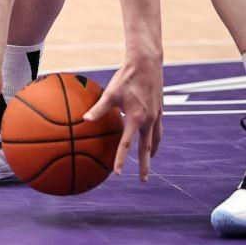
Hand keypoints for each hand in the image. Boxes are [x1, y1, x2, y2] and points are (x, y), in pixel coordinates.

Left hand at [84, 56, 162, 181]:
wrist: (147, 64)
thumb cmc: (126, 78)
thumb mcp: (110, 93)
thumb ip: (99, 108)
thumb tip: (84, 120)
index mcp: (137, 119)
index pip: (127, 145)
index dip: (121, 160)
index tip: (117, 173)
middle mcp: (150, 120)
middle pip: (147, 148)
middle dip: (144, 165)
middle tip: (143, 180)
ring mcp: (157, 116)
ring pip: (156, 140)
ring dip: (152, 152)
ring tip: (149, 161)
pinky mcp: (160, 110)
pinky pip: (160, 129)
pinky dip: (156, 138)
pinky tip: (153, 138)